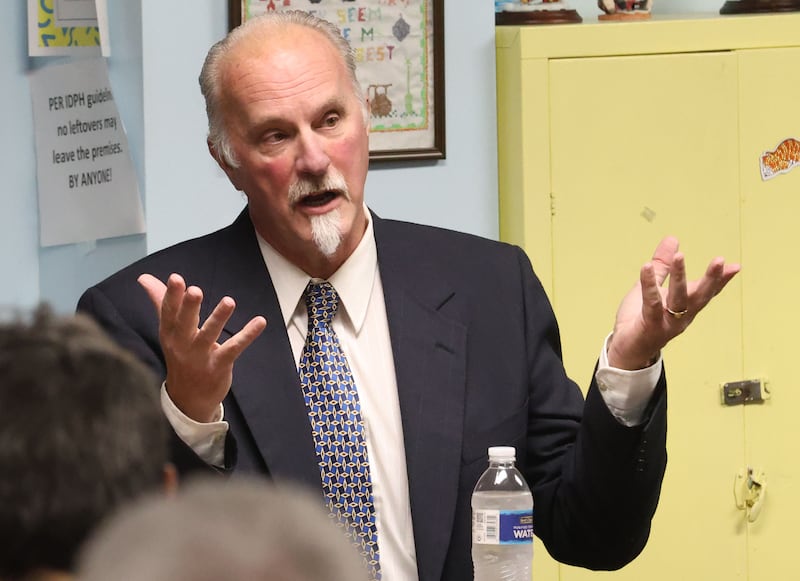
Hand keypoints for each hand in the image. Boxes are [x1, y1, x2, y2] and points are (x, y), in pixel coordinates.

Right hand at [138, 273, 266, 421]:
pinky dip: (247, 335)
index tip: (175, 278)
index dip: (171, 295)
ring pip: (209, 335)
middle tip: (195, 290)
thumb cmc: (180, 355)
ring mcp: (200, 357)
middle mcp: (182, 344)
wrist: (188, 399)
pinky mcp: (219, 366)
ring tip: (229, 301)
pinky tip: (260, 321)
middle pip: (185, 323)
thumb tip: (144, 278)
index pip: (168, 312)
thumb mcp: (169, 330)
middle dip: (189, 307)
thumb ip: (161, 302)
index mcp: (170, 333)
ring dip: (219, 318)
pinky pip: (233, 348)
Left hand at [607, 236, 739, 369]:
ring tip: (680, 257)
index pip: (706, 291)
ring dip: (680, 278)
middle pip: (699, 296)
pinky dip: (649, 286)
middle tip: (720, 261)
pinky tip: (646, 267)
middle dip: (711, 279)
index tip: (735, 266)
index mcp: (685, 307)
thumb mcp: (653, 288)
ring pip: (678, 300)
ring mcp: (667, 323)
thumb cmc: (640, 318)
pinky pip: (651, 304)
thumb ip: (662, 265)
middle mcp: (681, 316)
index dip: (720, 280)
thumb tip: (673, 239)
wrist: (626, 350)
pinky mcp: (650, 326)